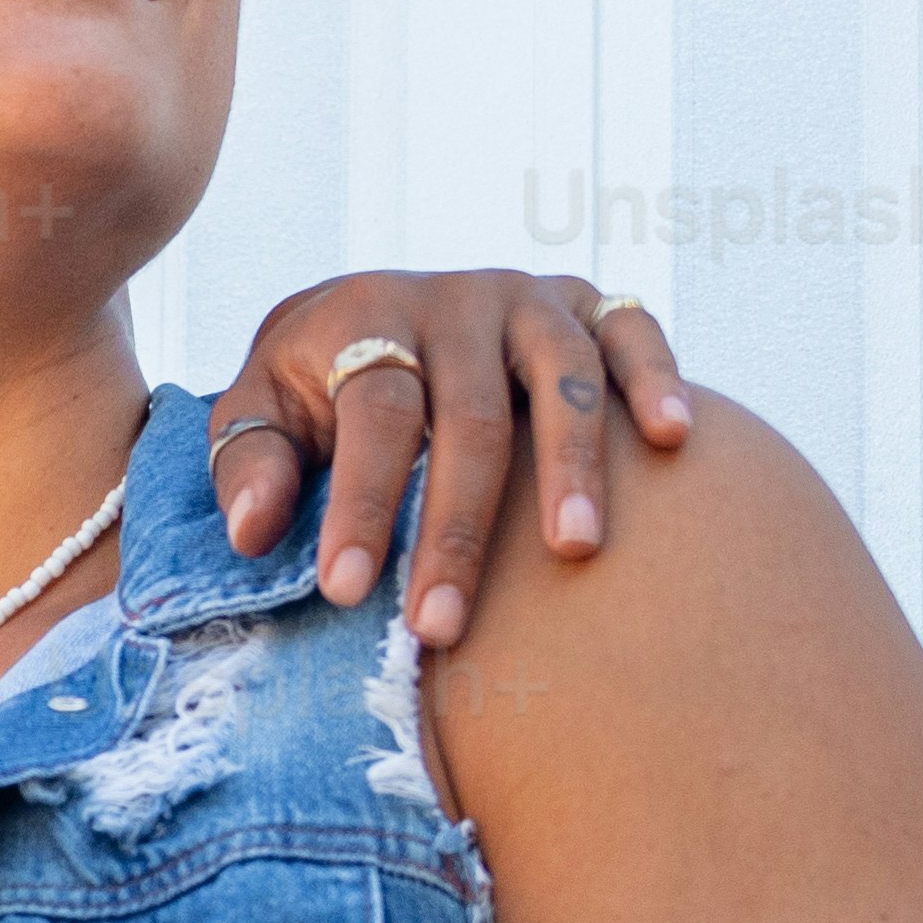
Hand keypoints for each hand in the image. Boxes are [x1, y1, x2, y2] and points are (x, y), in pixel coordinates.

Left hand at [206, 274, 696, 653]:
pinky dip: (659, 376)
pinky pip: (633, 329)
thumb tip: (254, 532)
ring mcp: (529, 299)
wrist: (375, 310)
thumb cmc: (316, 389)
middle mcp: (455, 300)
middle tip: (443, 624)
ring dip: (572, 463)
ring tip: (575, 550)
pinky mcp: (589, 303)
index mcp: (366, 318)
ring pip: (563, 377)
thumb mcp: (262, 411)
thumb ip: (250, 463)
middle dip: (457, 527)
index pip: (374, 417)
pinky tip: (672, 438)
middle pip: (470, 416)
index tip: (348, 592)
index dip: (362, 504)